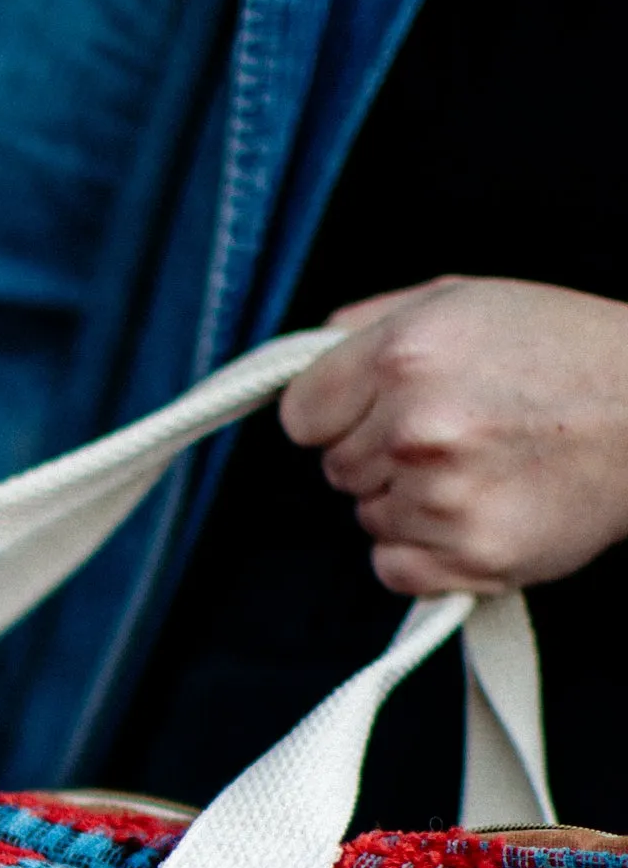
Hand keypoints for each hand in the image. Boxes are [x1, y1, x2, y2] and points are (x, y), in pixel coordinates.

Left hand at [277, 275, 627, 593]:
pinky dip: (425, 553)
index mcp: (404, 354)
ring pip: (368, 519)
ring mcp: (441, 497)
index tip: (373, 412)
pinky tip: (475, 512)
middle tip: (453, 435)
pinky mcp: (470, 555)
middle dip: (378, 456)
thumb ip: (374, 324)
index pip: (300, 414)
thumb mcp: (467, 299)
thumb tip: (308, 355)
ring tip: (480, 468)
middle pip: (336, 469)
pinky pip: (394, 568)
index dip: (336, 414)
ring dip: (408, 503)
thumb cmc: (566, 351)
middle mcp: (414, 427)